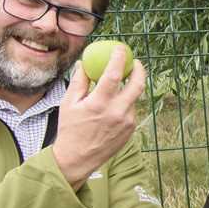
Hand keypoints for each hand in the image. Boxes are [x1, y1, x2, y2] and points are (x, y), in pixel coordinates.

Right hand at [53, 48, 145, 188]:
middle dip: (139, 70)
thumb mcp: (69, 104)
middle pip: (137, 85)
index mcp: (99, 104)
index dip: (119, 58)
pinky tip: (114, 105)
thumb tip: (84, 62)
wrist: (78, 158)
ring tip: (119, 84)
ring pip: (134, 98)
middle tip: (135, 62)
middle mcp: (117, 113)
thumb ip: (79, 81)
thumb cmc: (70, 129)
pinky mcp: (131, 130)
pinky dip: (125, 103)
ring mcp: (127, 122)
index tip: (121, 48)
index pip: (114, 75)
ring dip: (129, 88)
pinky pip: (131, 110)